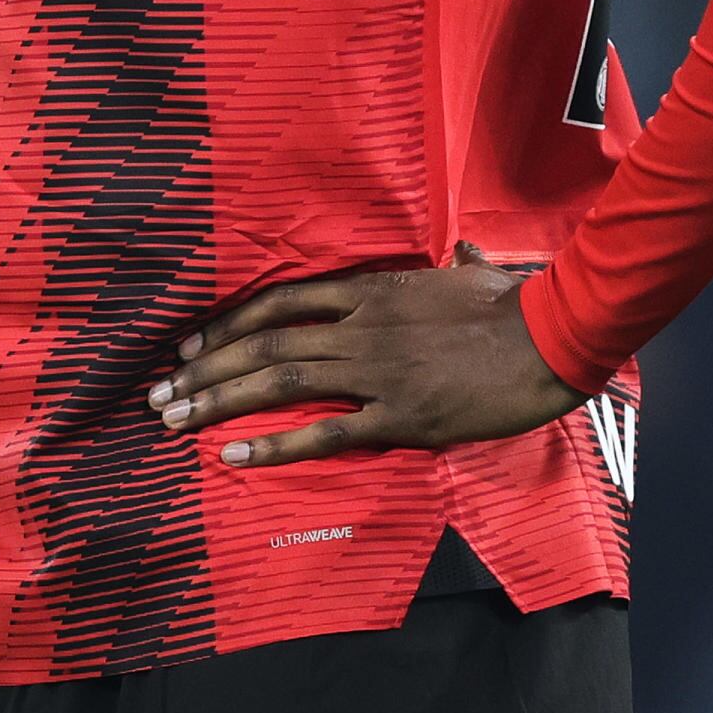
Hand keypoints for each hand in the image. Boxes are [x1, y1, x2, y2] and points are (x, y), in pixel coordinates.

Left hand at [148, 244, 585, 467]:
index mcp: (374, 289)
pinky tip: (232, 457)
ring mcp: (378, 371)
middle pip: (265, 344)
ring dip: (219, 402)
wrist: (553, 336)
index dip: (229, 324)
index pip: (282, 302)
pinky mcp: (400, 416)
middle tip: (159, 393)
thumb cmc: (516, 304)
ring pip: (281, 383)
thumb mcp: (474, 276)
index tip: (190, 344)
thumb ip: (457, 269)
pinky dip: (273, 446)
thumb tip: (466, 255)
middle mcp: (362, 326)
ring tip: (173, 420)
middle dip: (203, 369)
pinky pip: (325, 433)